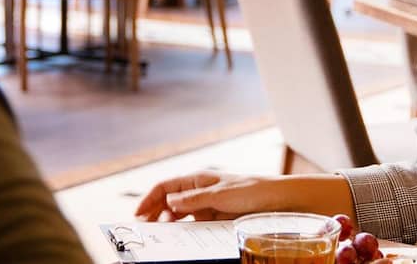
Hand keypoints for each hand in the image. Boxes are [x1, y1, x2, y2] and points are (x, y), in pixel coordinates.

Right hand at [133, 171, 291, 221]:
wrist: (279, 201)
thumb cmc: (253, 191)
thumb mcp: (221, 195)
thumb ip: (194, 199)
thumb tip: (169, 201)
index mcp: (198, 179)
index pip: (165, 187)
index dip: (149, 199)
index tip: (137, 215)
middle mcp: (199, 191)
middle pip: (168, 202)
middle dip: (153, 213)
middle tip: (142, 230)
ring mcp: (206, 205)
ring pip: (179, 215)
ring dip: (167, 223)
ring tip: (158, 235)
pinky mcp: (215, 218)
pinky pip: (193, 224)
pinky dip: (183, 230)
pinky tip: (179, 238)